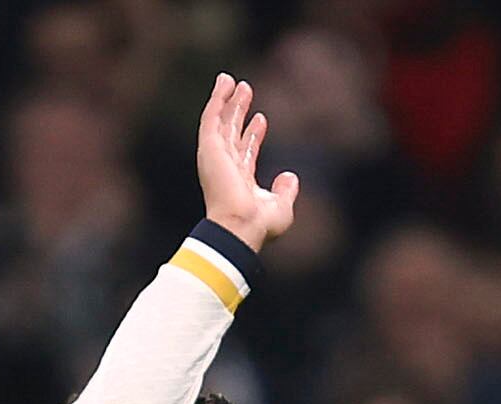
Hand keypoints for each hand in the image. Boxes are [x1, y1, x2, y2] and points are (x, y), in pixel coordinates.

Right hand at [193, 73, 299, 251]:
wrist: (241, 226)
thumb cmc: (259, 225)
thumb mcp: (281, 207)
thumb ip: (286, 191)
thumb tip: (290, 176)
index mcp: (240, 181)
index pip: (246, 151)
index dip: (253, 134)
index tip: (261, 118)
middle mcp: (226, 167)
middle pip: (231, 132)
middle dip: (238, 111)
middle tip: (246, 90)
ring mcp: (216, 157)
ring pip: (219, 121)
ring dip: (225, 100)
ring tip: (231, 80)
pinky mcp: (210, 148)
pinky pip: (211, 118)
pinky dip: (217, 99)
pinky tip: (224, 83)